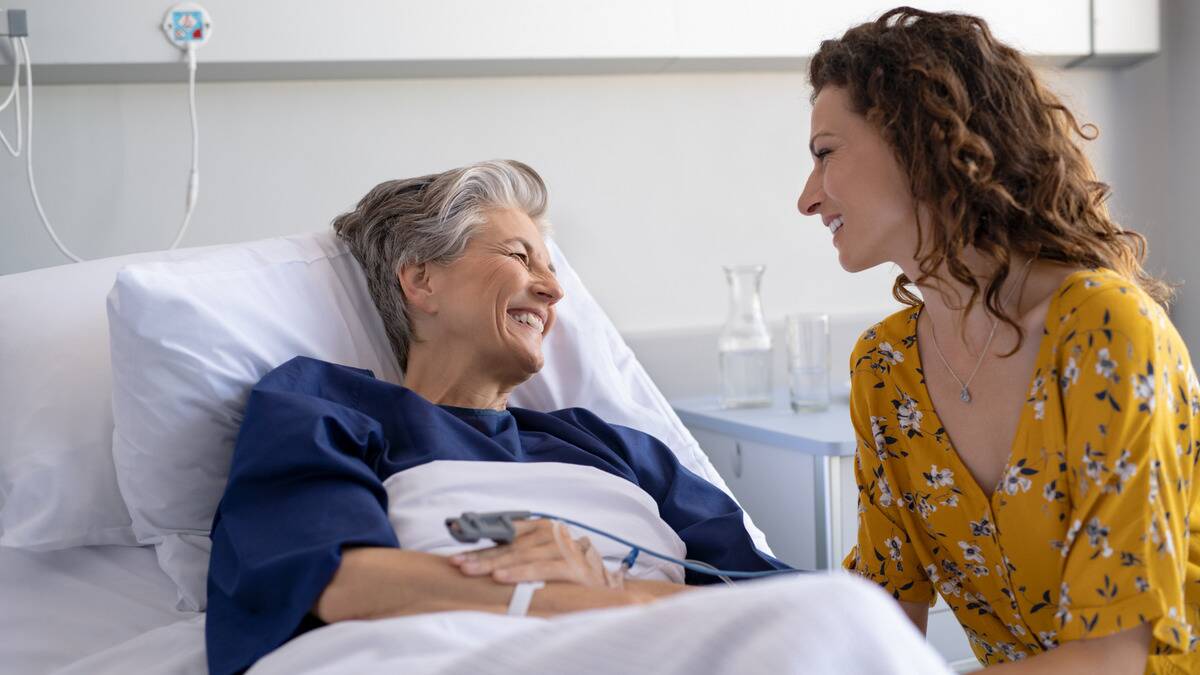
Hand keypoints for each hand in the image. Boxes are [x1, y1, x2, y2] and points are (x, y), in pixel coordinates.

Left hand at [448, 519, 620, 588]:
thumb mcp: (541, 556)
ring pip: (521, 556)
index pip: (504, 533)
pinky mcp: (572, 567)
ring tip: (470, 570)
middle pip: (509, 546)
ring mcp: (563, 548)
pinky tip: (500, 578)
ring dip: (493, 564)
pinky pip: (540, 570)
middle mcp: (552, 533)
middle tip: (457, 563)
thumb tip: (479, 556)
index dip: (479, 538)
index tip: (455, 540)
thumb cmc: (567, 571)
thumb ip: (516, 553)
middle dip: (480, 556)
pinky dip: (519, 574)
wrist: (605, 586)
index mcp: (542, 527)